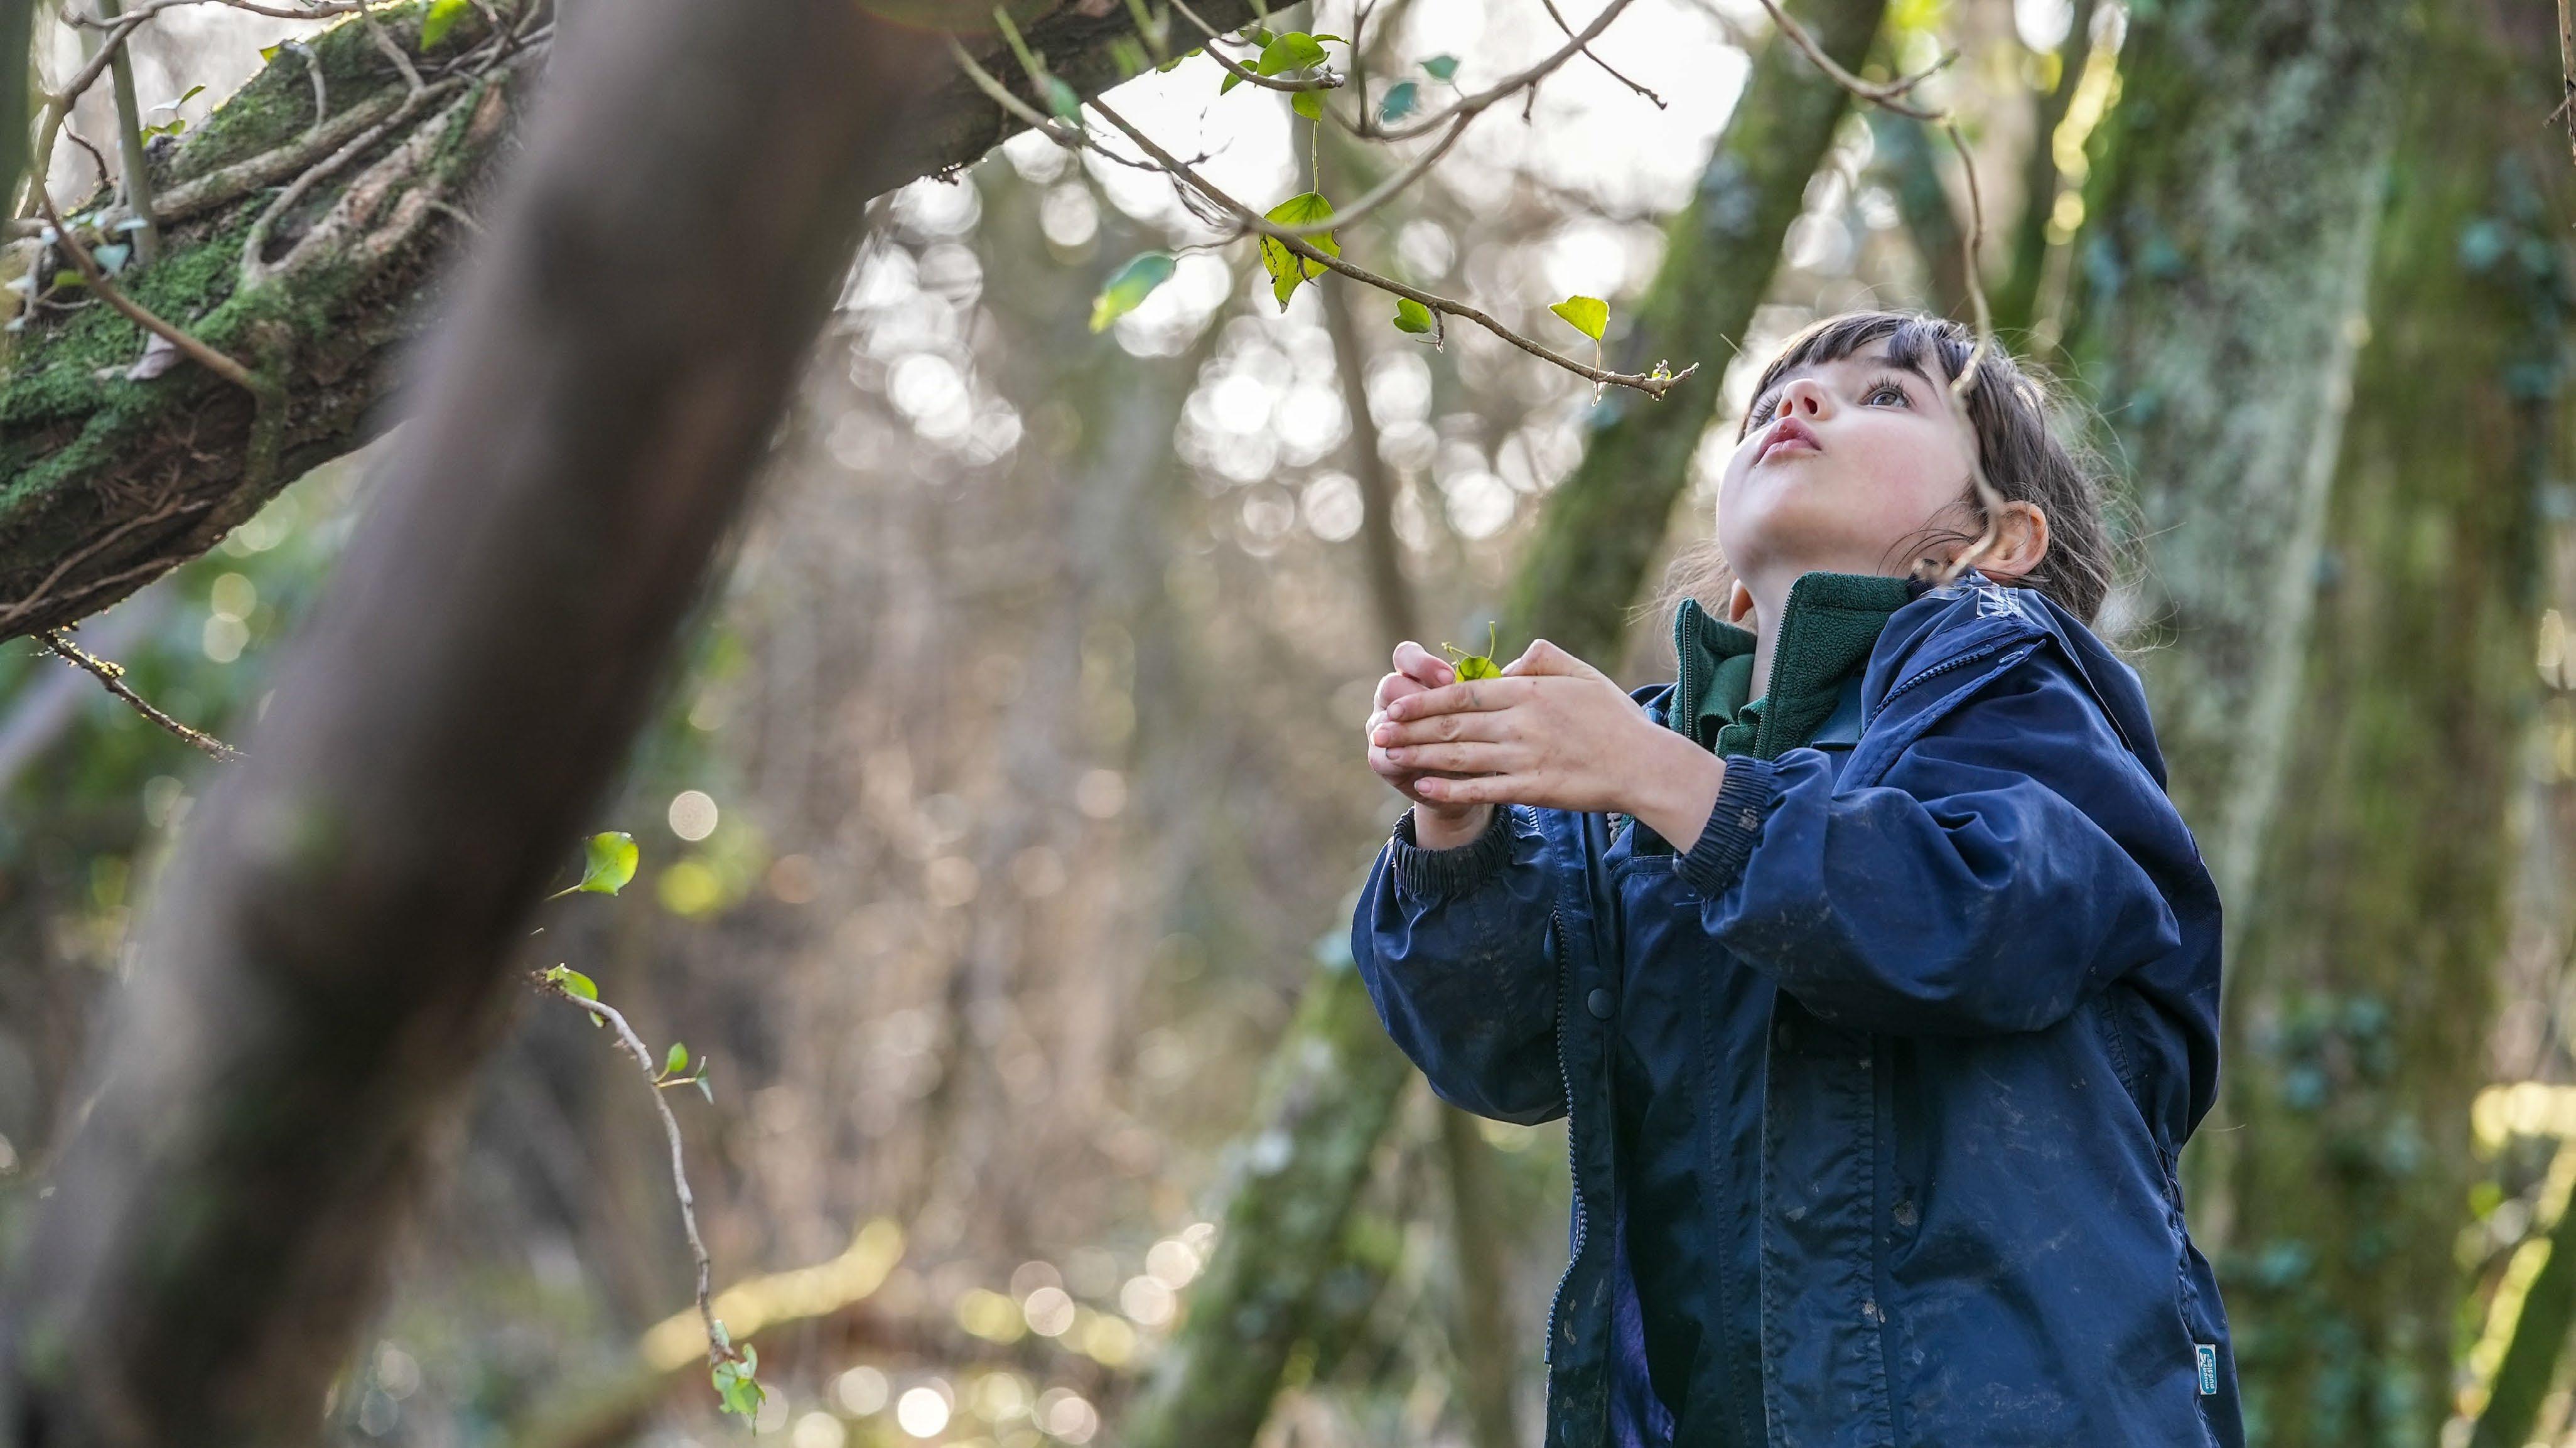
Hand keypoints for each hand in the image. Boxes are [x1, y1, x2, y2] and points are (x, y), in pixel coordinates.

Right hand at [1366, 642, 1491, 844]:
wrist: (1476, 779)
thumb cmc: (1491, 731)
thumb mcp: (1498, 704)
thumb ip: (1504, 680)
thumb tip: (1522, 663)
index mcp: (1417, 677)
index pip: (1406, 656)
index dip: (1423, 664)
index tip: (1450, 678)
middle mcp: (1395, 700)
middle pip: (1390, 686)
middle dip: (1413, 697)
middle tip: (1436, 712)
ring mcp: (1385, 729)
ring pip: (1382, 722)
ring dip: (1401, 730)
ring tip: (1420, 738)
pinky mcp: (1384, 759)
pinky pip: (1381, 757)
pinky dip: (1399, 761)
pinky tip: (1418, 768)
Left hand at [1370, 639, 1726, 845]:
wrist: (1645, 765)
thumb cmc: (1615, 718)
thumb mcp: (1582, 674)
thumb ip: (1543, 660)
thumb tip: (1509, 661)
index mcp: (1528, 691)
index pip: (1463, 693)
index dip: (1424, 700)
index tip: (1394, 704)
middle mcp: (1520, 723)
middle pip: (1452, 726)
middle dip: (1409, 729)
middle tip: (1375, 731)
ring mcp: (1525, 758)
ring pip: (1459, 757)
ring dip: (1418, 757)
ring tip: (1387, 756)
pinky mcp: (1533, 789)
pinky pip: (1482, 789)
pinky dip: (1450, 789)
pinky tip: (1422, 787)